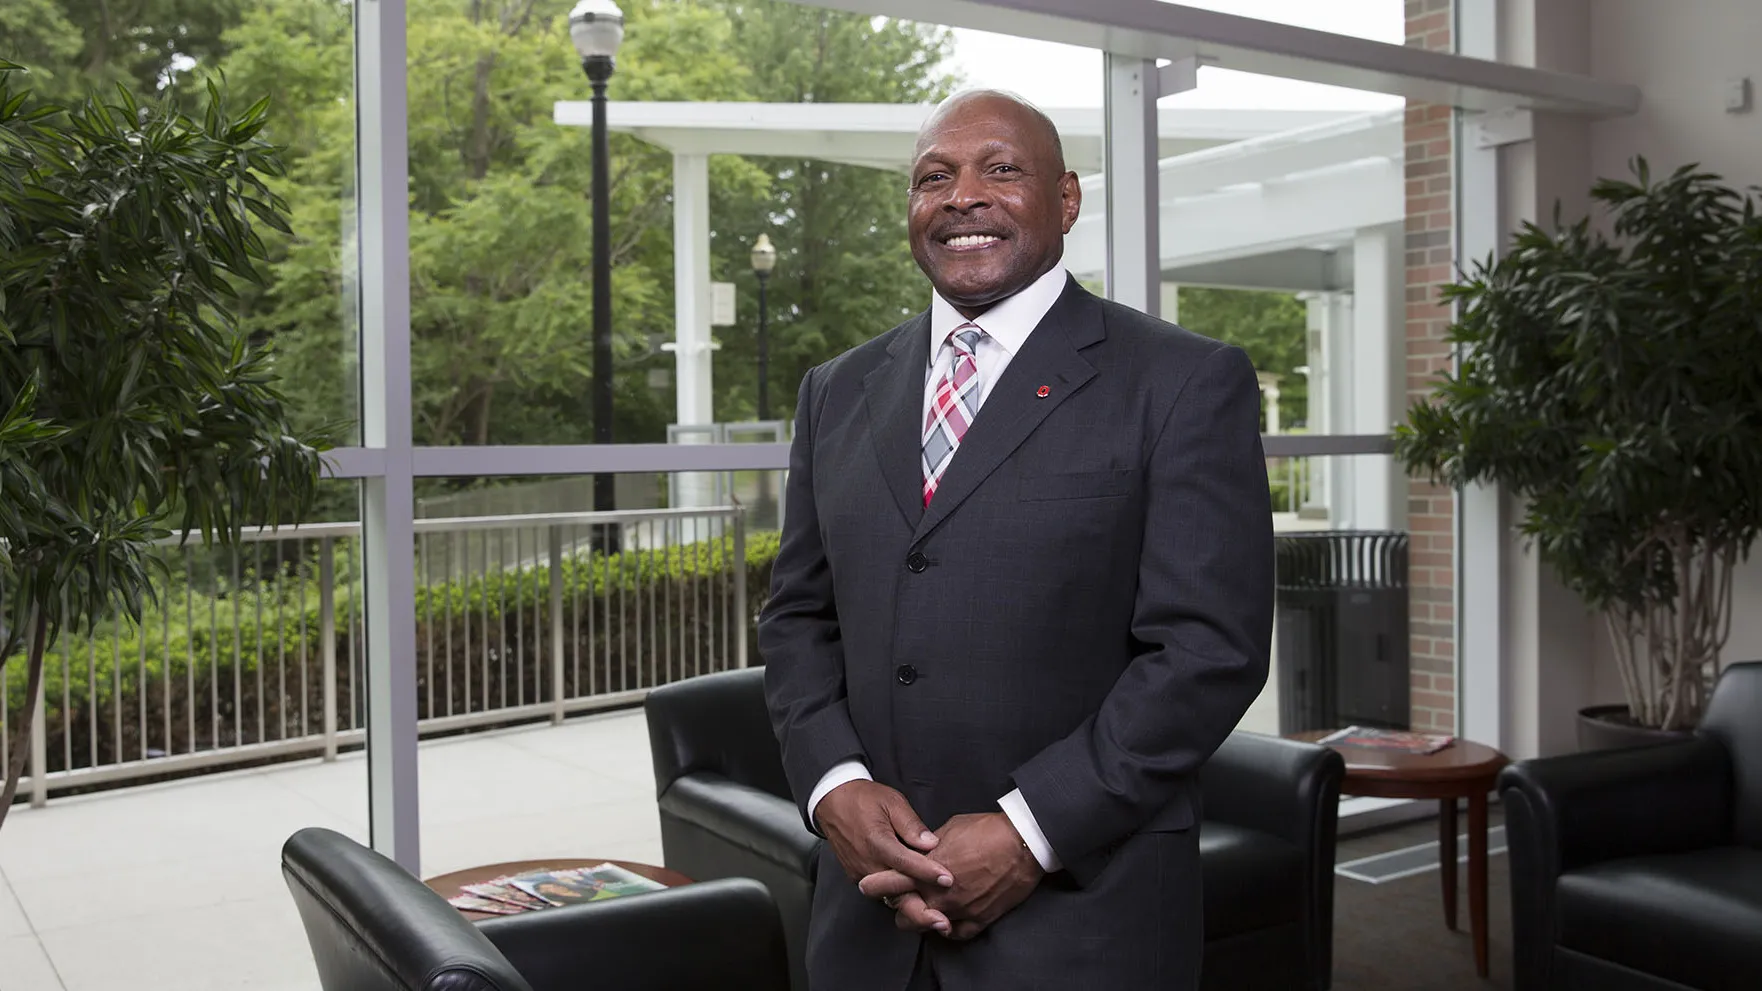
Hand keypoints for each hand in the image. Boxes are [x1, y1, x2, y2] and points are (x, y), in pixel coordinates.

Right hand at [816, 780, 954, 930]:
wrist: (833, 802)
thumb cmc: (863, 799)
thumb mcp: (892, 802)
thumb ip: (911, 825)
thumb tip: (931, 843)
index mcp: (876, 841)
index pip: (906, 863)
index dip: (928, 872)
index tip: (948, 879)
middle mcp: (867, 863)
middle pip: (896, 892)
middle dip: (920, 909)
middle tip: (943, 921)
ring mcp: (860, 873)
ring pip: (889, 897)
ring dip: (911, 907)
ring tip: (935, 917)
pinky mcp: (858, 878)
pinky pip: (881, 893)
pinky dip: (899, 898)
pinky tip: (917, 901)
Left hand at [860, 813, 1042, 939]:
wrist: (1022, 844)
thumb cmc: (986, 831)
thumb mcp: (949, 829)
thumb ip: (928, 847)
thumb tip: (920, 851)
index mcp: (926, 871)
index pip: (889, 884)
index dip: (876, 885)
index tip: (868, 884)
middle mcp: (938, 895)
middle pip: (904, 914)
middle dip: (898, 906)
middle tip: (900, 898)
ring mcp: (958, 910)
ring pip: (927, 927)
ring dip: (922, 918)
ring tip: (923, 908)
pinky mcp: (978, 919)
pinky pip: (955, 934)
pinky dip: (948, 928)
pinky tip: (946, 920)